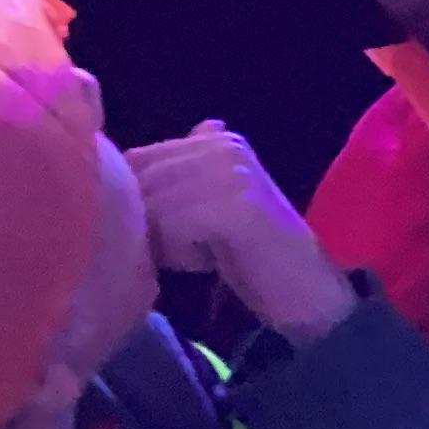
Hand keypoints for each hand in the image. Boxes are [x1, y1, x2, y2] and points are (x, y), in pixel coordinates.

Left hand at [129, 124, 354, 341]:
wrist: (305, 289)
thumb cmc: (244, 254)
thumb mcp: (205, 207)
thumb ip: (175, 178)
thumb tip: (123, 154)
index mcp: (217, 139)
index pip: (134, 158)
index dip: (131, 202)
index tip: (165, 232)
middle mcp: (225, 145)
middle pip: (138, 181)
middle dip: (146, 223)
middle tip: (182, 249)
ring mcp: (233, 173)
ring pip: (152, 205)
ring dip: (162, 241)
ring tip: (197, 254)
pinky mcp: (237, 206)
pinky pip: (173, 225)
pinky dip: (180, 252)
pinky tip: (207, 260)